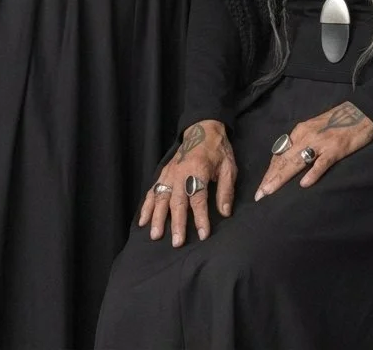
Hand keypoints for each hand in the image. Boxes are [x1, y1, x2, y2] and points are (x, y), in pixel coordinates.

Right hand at [139, 120, 236, 248]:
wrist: (202, 129)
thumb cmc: (218, 150)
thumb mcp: (229, 167)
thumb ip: (226, 190)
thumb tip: (225, 213)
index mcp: (198, 170)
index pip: (198, 198)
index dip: (201, 218)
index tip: (202, 235)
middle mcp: (180, 172)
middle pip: (177, 201)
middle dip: (177, 223)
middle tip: (177, 243)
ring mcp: (169, 173)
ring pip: (161, 198)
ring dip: (158, 217)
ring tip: (155, 235)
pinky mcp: (163, 173)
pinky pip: (153, 191)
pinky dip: (147, 206)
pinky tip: (143, 220)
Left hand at [255, 101, 372, 199]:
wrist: (361, 112)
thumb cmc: (337, 122)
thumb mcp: (314, 129)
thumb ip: (302, 141)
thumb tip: (289, 158)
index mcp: (300, 131)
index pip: (280, 153)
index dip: (270, 170)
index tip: (262, 185)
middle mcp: (306, 136)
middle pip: (284, 160)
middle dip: (270, 178)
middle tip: (260, 194)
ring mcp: (320, 143)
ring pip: (297, 162)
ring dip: (282, 177)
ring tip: (270, 191)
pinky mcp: (335, 149)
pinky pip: (322, 163)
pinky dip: (312, 173)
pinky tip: (304, 184)